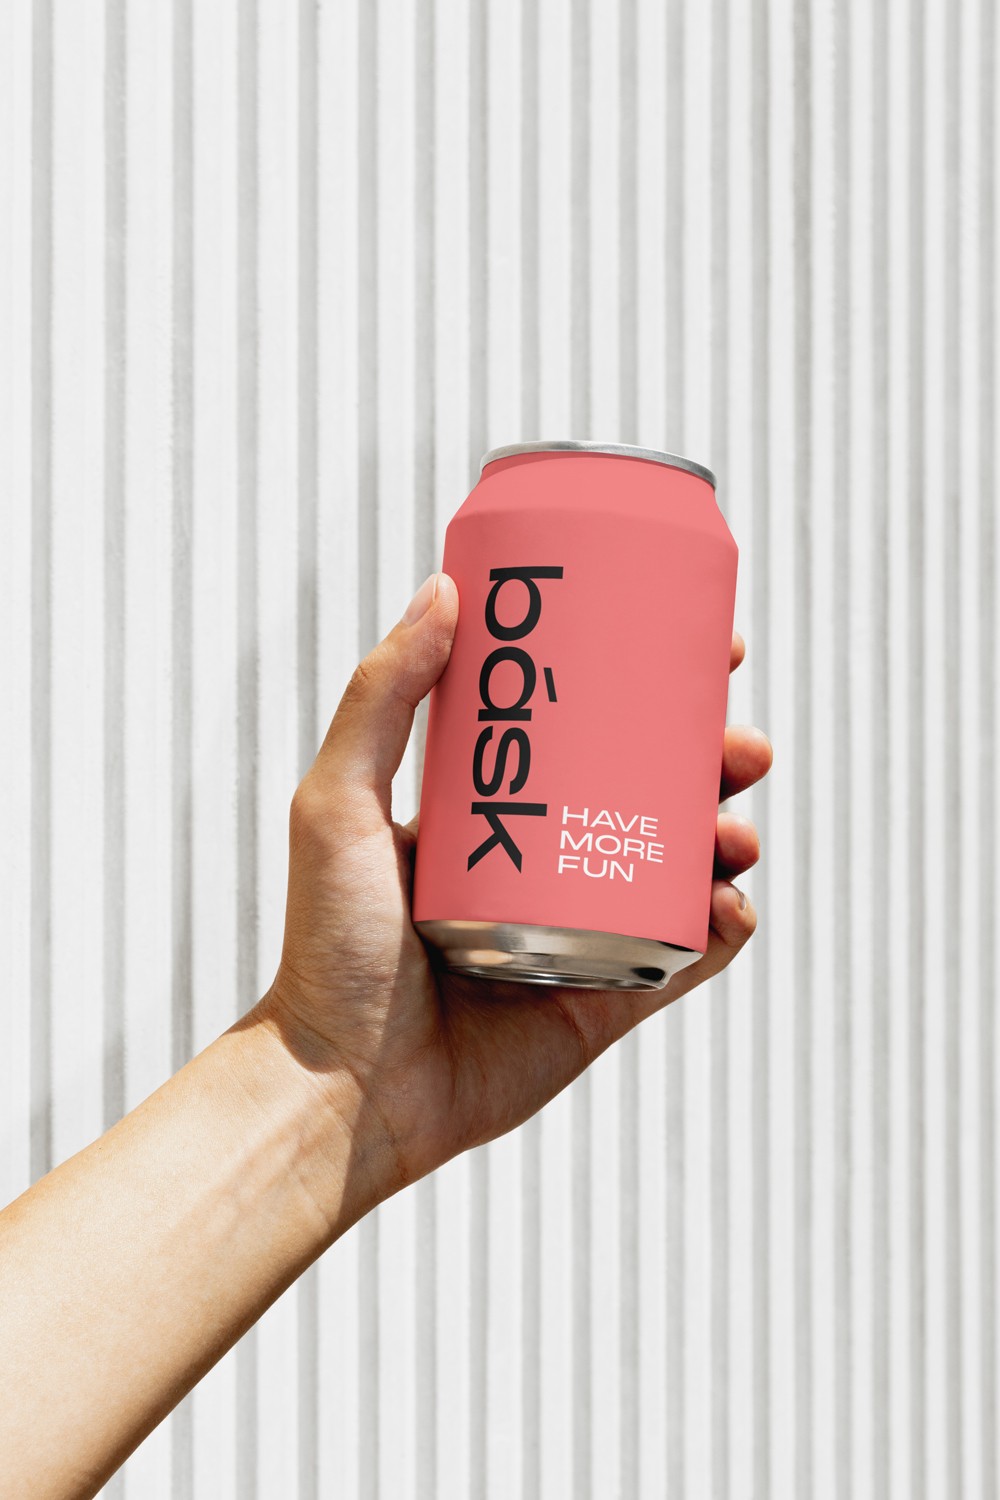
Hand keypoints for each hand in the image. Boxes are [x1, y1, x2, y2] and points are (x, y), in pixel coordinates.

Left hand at [258, 572, 772, 1212]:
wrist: (344, 1089)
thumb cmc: (327, 945)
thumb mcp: (339, 803)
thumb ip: (380, 698)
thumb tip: (446, 587)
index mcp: (498, 811)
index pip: (590, 731)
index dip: (654, 688)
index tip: (705, 647)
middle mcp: (547, 863)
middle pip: (655, 792)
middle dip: (713, 759)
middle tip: (744, 741)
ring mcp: (584, 931)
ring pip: (684, 867)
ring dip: (731, 834)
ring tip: (738, 821)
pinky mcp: (609, 1001)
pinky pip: (688, 957)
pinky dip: (725, 927)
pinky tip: (732, 900)